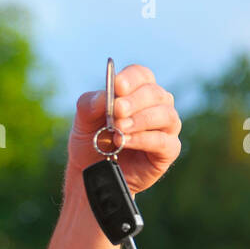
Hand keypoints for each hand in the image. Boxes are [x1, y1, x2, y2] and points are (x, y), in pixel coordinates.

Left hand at [67, 63, 181, 194]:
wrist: (91, 173)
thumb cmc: (91, 141)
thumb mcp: (82, 121)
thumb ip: (89, 105)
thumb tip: (104, 97)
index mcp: (136, 92)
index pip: (141, 75)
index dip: (131, 78)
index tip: (117, 86)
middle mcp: (156, 106)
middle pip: (155, 93)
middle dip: (134, 101)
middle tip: (116, 111)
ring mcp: (165, 128)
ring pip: (165, 115)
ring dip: (141, 120)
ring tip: (119, 129)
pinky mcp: (167, 151)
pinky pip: (164, 141)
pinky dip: (144, 139)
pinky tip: (126, 141)